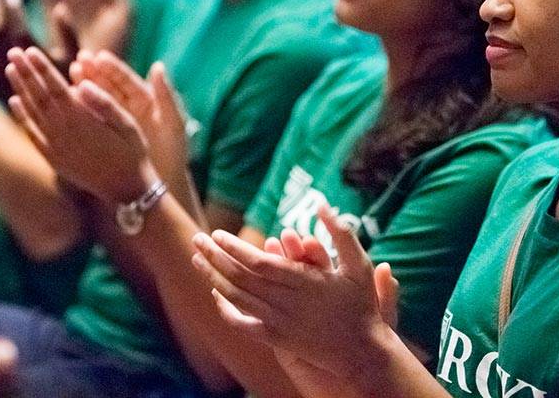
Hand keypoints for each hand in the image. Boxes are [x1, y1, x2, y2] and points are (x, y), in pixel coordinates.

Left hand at [5, 46, 153, 200]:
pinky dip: (22, 116)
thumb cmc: (132, 152)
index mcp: (82, 119)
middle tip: (14, 52)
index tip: (30, 51)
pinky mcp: (53, 158)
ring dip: (20, 89)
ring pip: (32, 112)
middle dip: (26, 72)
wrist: (125, 190)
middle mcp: (64, 132)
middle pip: (39, 96)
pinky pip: (32, 134)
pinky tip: (15, 102)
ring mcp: (55, 146)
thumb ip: (105, 103)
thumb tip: (82, 84)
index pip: (56, 87)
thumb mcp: (128, 125)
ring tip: (11, 69)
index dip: (42, 68)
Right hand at [69, 52, 190, 186]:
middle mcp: (128, 106)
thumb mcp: (173, 124)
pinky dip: (79, 109)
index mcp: (145, 100)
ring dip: (83, 86)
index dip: (113, 68)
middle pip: (109, 85)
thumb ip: (166, 97)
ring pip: (96, 100)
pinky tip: (64, 100)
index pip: (126, 80)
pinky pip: (90, 119)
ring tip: (70, 74)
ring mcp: (115, 119)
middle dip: (94, 72)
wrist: (163, 182)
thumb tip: (158, 66)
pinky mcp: (105, 134)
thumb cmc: (173, 153)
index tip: (99, 57)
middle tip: (78, 61)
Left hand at [191, 206, 395, 384]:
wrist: (361, 353)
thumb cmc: (361, 305)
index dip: (235, 249)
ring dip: (213, 278)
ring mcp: (279, 323)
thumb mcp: (360, 264)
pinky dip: (225, 309)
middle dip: (215, 257)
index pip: (259, 263)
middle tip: (197, 238)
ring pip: (237, 299)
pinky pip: (243, 323)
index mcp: (304, 282)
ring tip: (198, 259)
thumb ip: (341, 233)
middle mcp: (286, 303)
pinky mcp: (276, 339)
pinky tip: (215, 294)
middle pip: (241, 278)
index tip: (218, 234)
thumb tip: (321, 205)